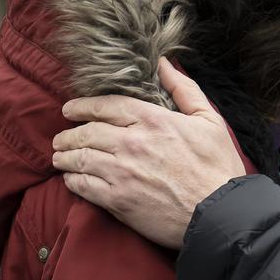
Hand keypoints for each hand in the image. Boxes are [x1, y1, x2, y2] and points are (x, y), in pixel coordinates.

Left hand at [53, 59, 244, 249]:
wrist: (219, 214)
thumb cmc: (218, 168)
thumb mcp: (210, 121)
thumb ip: (185, 89)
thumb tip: (164, 64)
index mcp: (153, 120)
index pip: (106, 106)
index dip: (82, 106)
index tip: (70, 110)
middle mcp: (131, 142)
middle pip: (87, 132)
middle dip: (68, 134)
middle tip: (61, 138)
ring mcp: (121, 172)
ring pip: (80, 158)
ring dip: (66, 156)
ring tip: (60, 157)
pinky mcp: (117, 199)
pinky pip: (83, 185)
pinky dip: (73, 180)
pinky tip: (71, 179)